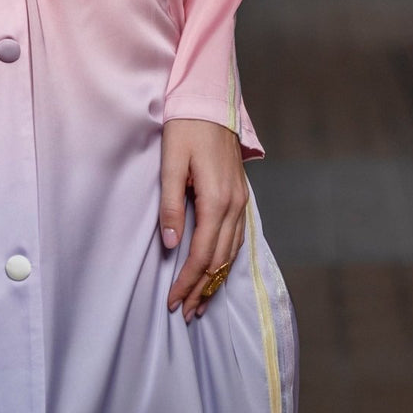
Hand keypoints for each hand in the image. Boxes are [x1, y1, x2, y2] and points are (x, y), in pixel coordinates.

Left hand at [159, 118, 247, 322]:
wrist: (210, 100)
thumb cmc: (185, 128)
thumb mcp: (171, 164)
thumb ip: (171, 205)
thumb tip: (172, 244)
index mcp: (216, 199)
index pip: (202, 254)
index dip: (188, 281)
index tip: (173, 301)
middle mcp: (235, 205)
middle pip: (219, 260)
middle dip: (202, 289)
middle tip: (184, 312)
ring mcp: (241, 200)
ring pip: (232, 252)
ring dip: (215, 279)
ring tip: (200, 302)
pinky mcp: (240, 195)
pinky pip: (238, 237)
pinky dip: (226, 260)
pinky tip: (217, 269)